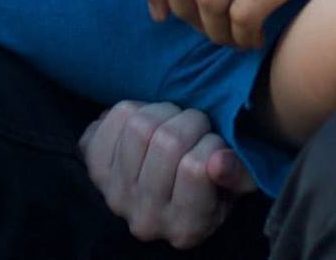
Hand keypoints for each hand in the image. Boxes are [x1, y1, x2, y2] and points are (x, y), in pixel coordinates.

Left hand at [82, 100, 256, 248]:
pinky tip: (147, 125)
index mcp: (186, 227)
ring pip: (140, 126)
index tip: (214, 147)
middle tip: (196, 128)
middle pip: (167, 141)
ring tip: (172, 124)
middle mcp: (146, 217)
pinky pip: (117, 117)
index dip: (211, 144)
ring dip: (164, 112)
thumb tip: (220, 160)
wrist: (164, 192)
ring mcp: (116, 194)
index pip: (195, 167)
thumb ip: (238, 175)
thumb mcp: (236, 187)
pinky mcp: (96, 169)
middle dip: (190, 121)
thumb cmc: (211, 186)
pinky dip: (136, 109)